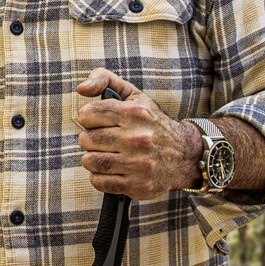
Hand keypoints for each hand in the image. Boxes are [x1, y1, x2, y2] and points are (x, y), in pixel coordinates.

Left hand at [76, 68, 201, 199]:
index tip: (98, 121)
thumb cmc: (151, 122)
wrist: (184, 155)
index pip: (87, 114)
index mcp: (135, 113)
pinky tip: (112, 170)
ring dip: (93, 158)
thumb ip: (104, 80)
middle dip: (90, 139)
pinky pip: (98, 181)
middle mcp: (138, 138)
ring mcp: (138, 164)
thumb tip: (81, 88)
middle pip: (86, 139)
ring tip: (106, 154)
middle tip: (103, 140)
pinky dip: (100, 176)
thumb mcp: (133, 95)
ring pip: (90, 161)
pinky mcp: (137, 185)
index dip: (88, 118)